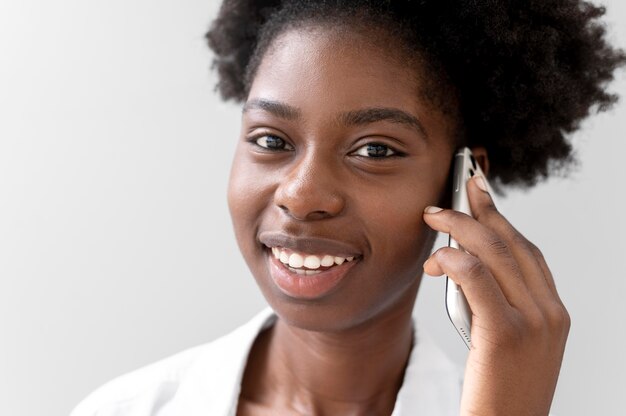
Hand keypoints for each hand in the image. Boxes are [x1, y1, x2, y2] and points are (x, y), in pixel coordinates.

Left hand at [423, 176, 569, 415]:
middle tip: (444, 203)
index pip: (526, 250)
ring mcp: (532, 323)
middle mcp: (549, 313)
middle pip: (510, 243)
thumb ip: (498, 303)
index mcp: (553, 312)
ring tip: (432, 221)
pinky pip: (477, 279)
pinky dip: (456, 259)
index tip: (478, 193)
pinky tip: (438, 258)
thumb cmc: (499, 391)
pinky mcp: (505, 335)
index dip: (499, 217)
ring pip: (494, 253)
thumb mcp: (510, 342)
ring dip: (459, 228)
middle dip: (475, 212)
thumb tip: (464, 264)